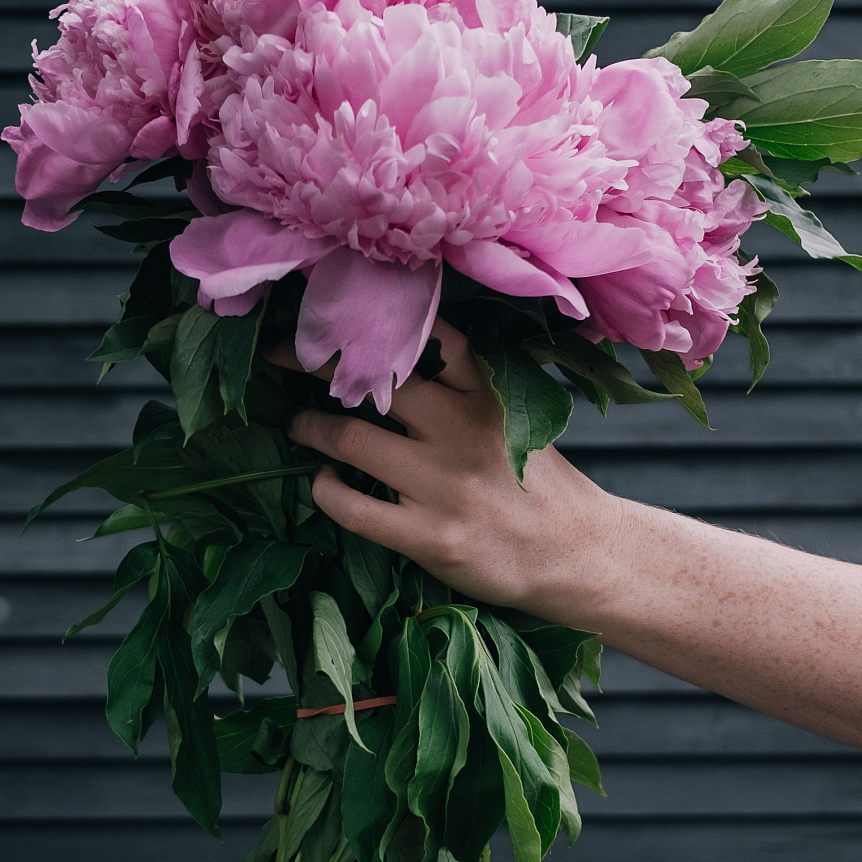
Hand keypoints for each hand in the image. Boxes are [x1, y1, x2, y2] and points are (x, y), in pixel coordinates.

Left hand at [270, 318, 619, 621]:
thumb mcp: (517, 416)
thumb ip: (466, 385)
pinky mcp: (429, 536)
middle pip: (371, 377)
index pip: (426, 333)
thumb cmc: (540, 482)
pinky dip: (326, 491)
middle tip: (283, 353)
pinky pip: (352, 507)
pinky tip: (325, 484)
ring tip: (298, 423)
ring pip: (349, 437)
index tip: (331, 306)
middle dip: (313, 359)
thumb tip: (394, 354)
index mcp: (487, 391)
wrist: (578, 555)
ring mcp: (443, 484)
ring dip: (309, 426)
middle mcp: (461, 428)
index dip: (371, 316)